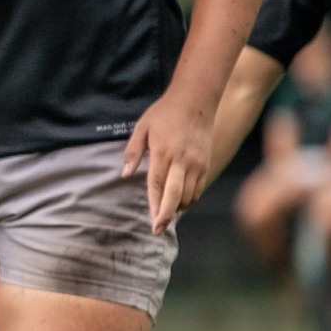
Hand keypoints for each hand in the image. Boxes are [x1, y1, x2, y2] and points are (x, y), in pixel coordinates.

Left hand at [122, 85, 216, 233]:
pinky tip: (179, 201)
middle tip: (158, 230)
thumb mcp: (142, 127)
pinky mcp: (206, 163)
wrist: (196, 100)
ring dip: (177, 207)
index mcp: (163, 152)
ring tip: (166, 213)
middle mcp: (182, 161)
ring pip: (188, 195)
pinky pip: (199, 189)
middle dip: (166, 216)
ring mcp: (197, 163)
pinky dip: (189, 198)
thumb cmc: (165, 113)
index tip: (151, 222)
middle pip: (175, 196)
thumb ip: (132, 152)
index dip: (154, 206)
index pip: (157, 185)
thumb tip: (124, 174)